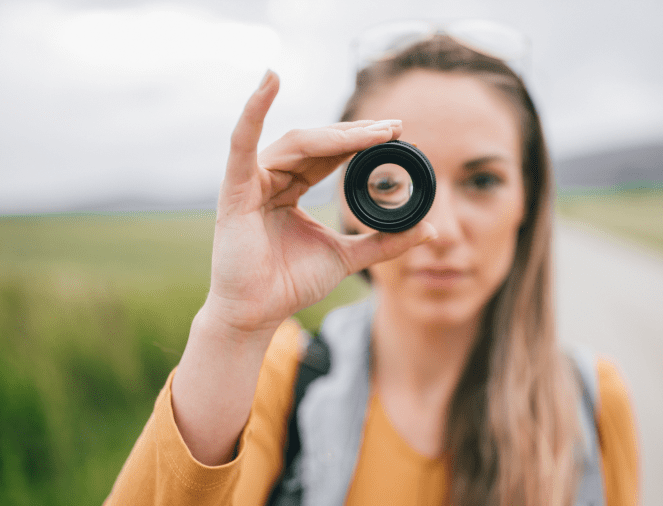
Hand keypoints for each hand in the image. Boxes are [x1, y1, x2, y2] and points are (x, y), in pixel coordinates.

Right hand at [203, 71, 435, 339]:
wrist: (258, 314)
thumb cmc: (290, 284)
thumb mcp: (347, 257)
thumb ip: (383, 242)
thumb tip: (428, 229)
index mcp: (292, 187)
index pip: (330, 155)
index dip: (362, 142)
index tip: (398, 134)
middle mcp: (271, 177)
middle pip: (317, 144)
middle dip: (357, 134)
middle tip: (395, 128)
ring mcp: (251, 180)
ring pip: (297, 143)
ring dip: (336, 134)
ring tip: (375, 131)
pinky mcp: (235, 188)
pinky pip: (242, 142)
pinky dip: (254, 108)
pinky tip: (270, 80)